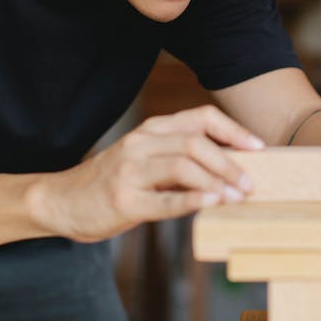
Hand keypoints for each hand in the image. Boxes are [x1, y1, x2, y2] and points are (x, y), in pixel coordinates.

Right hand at [32, 105, 264, 242]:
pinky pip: (164, 200)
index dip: (234, 131)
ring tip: (237, 196)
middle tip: (252, 183)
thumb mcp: (144, 159)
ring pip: (183, 166)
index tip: (259, 148)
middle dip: (231, 162)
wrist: (61, 201)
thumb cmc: (112, 182)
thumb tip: (232, 168)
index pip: (201, 117)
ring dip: (217, 181)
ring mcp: (130, 171)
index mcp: (151, 130)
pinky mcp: (123, 200)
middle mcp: (141, 144)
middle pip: (196, 142)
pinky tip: (211, 203)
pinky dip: (192, 200)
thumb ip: (179, 157)